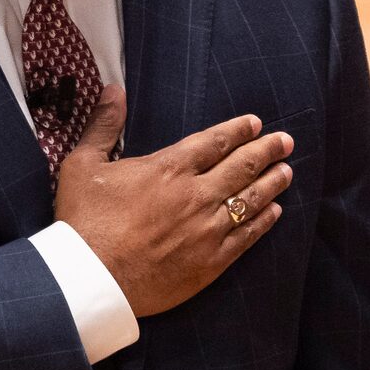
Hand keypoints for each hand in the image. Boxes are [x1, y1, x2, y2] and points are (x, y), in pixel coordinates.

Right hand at [51, 85, 293, 318]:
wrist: (91, 279)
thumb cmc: (83, 221)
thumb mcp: (82, 164)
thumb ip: (103, 126)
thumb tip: (114, 90)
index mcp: (168, 169)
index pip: (214, 142)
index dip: (238, 130)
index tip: (256, 123)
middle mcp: (195, 195)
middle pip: (242, 166)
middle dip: (266, 150)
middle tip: (285, 141)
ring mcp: (207, 229)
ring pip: (250, 199)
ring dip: (272, 182)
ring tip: (287, 171)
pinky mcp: (211, 262)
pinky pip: (246, 237)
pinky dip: (263, 221)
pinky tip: (274, 212)